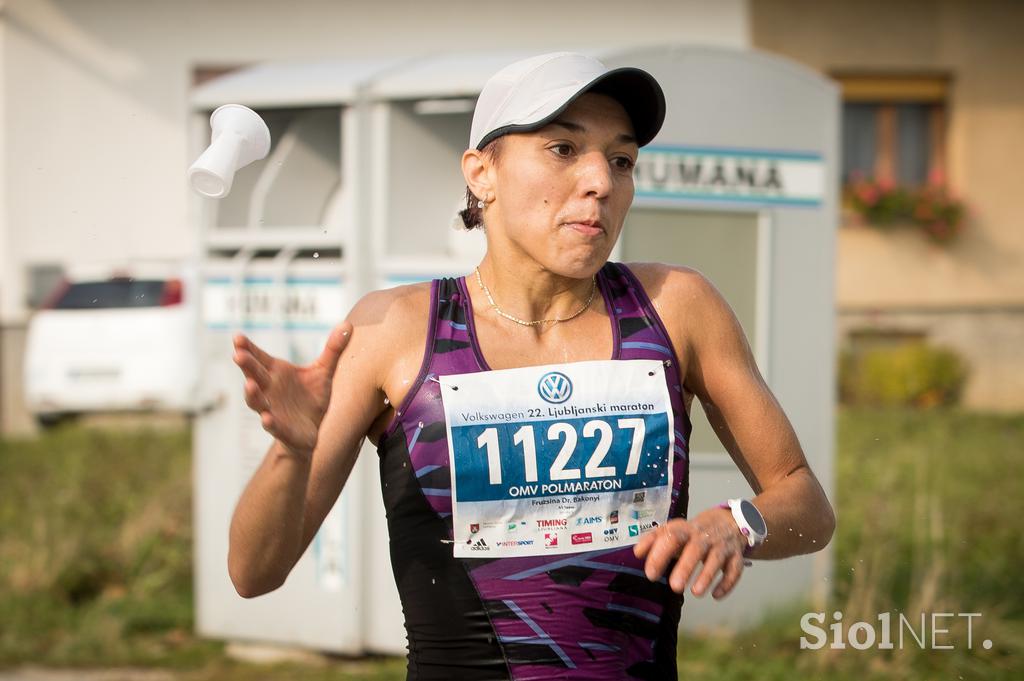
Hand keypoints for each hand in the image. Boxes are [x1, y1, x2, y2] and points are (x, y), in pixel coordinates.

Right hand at [231, 322, 351, 457]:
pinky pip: (273, 426)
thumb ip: (333, 349)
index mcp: (276, 373)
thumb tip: (348, 324)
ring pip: (257, 401)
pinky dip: (269, 422)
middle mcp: (269, 390)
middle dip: (246, 366)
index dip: (248, 348)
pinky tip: (266, 418)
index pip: (259, 358)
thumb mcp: (324, 371)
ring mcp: (272, 409)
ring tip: (249, 384)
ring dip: (252, 394)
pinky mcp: (281, 429)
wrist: (313, 430)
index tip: (237, 337)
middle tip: (238, 355)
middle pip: (255, 375)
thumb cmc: (311, 397)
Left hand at [633, 507, 748, 598]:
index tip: (651, 574)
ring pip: (716, 559)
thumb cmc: (695, 532)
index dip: (660, 554)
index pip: (671, 537)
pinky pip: (735, 569)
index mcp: (686, 529)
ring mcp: (722, 545)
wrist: (729, 521)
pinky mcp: (736, 556)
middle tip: (675, 587)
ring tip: (696, 593)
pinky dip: (727, 583)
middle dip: (686, 567)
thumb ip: (654, 540)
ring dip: (707, 576)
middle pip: (696, 548)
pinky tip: (716, 595)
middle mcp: (704, 536)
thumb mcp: (675, 530)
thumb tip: (637, 552)